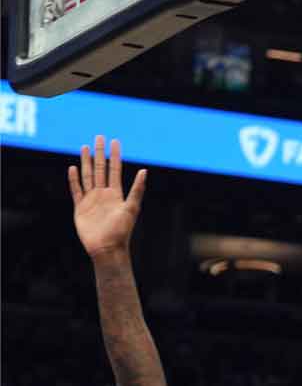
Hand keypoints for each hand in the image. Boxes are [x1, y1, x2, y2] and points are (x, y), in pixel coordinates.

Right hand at [69, 136, 146, 257]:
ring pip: (88, 176)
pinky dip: (74, 180)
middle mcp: (104, 194)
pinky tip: (73, 168)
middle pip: (100, 169)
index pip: (115, 169)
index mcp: (116, 193)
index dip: (115, 155)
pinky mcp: (80, 208)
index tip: (115, 141)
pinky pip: (76, 190)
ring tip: (84, 148)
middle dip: (99, 153)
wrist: (107, 247)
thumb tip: (144, 170)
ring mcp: (91, 200)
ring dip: (86, 162)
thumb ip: (137, 189)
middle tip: (98, 137)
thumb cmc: (122, 230)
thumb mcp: (132, 208)